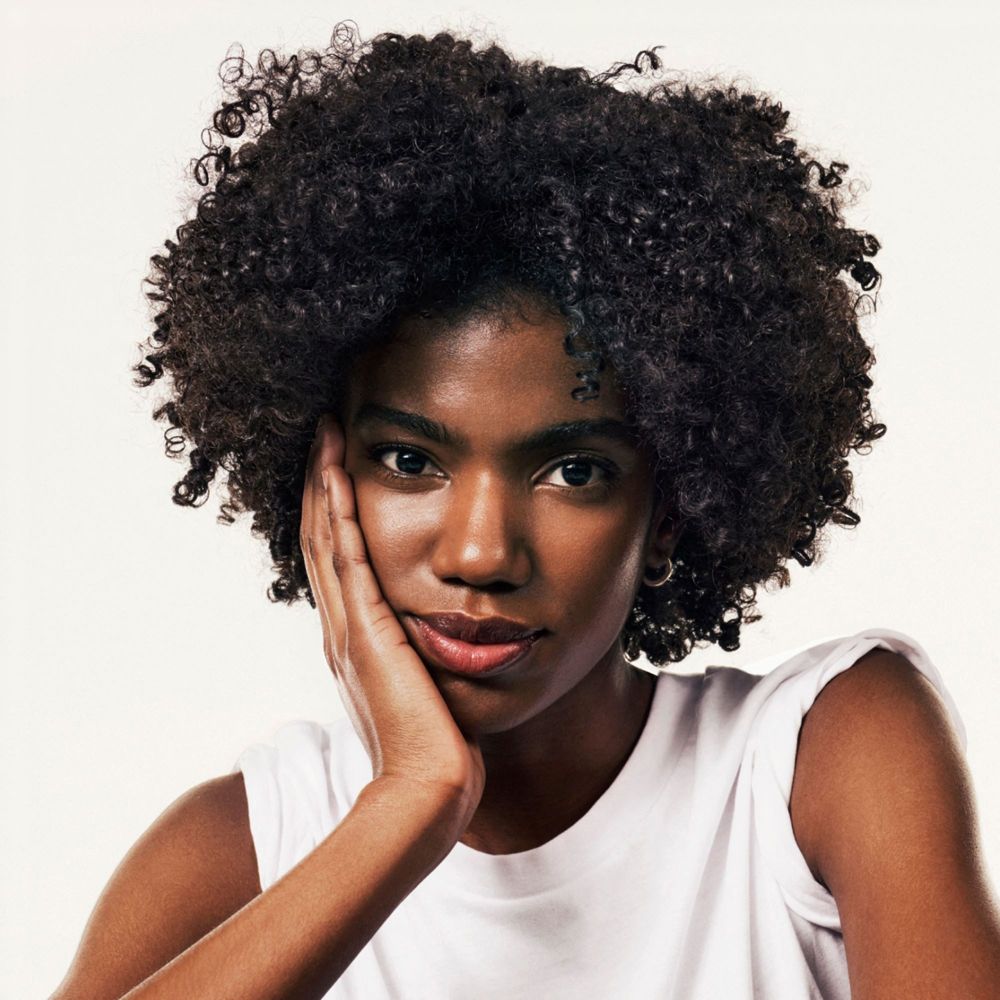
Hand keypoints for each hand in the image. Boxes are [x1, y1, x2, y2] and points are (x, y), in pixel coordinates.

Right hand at [300, 413, 485, 817]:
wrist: (428, 789)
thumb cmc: (438, 749)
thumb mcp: (428, 692)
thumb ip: (427, 661)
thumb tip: (452, 642)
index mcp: (355, 642)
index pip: (336, 562)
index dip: (332, 515)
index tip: (338, 471)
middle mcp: (341, 628)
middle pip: (321, 540)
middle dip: (321, 486)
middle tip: (322, 437)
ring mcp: (348, 628)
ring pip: (326, 538)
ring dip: (325, 484)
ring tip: (325, 437)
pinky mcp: (366, 630)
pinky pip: (346, 557)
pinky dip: (339, 512)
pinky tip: (340, 473)